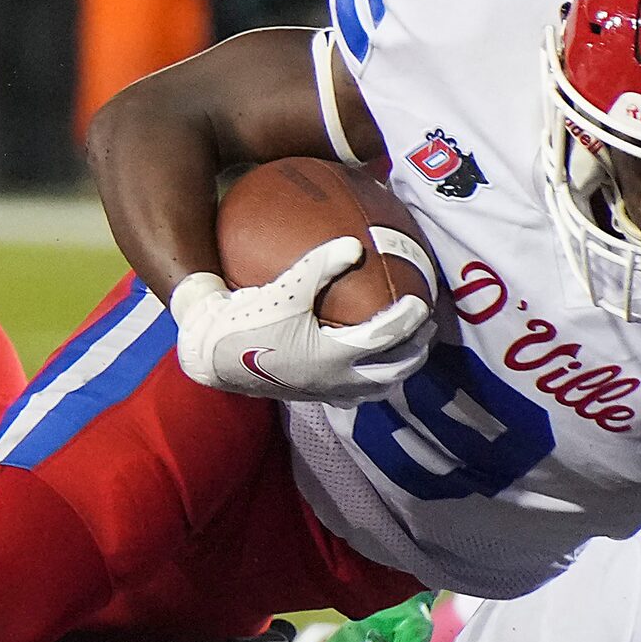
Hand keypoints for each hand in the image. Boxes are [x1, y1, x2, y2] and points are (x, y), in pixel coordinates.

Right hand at [170, 244, 431, 407]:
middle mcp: (335, 379)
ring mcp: (324, 391)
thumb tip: (355, 245)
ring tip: (405, 350)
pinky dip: (369, 381)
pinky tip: (366, 368)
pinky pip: (353, 394)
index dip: (411, 319)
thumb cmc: (248, 320)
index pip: (389, 337)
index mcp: (334, 355)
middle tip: (426, 326)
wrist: (214, 355)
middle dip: (415, 350)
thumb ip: (322, 265)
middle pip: (394, 370)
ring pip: (377, 388)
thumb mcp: (286, 288)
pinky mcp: (311, 395)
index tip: (423, 301)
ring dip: (397, 370)